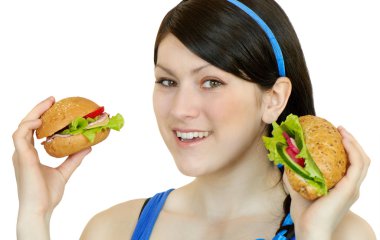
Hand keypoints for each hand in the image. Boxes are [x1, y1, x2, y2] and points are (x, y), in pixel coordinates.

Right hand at [12, 97, 90, 237]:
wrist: (40, 209)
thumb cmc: (48, 194)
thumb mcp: (65, 172)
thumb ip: (74, 159)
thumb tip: (88, 146)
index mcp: (29, 154)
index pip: (33, 130)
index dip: (41, 116)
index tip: (54, 106)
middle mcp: (23, 152)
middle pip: (27, 124)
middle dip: (38, 109)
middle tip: (53, 99)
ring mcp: (20, 154)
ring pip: (22, 126)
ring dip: (34, 113)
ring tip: (48, 104)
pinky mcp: (21, 157)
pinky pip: (20, 135)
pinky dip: (29, 126)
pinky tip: (41, 121)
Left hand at [283, 127, 369, 238]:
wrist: (308, 228)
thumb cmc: (304, 214)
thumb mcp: (299, 189)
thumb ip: (295, 176)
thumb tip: (285, 161)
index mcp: (342, 188)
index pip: (351, 164)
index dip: (347, 149)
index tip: (335, 135)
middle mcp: (350, 188)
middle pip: (359, 160)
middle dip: (352, 142)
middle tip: (339, 129)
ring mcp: (352, 189)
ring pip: (362, 160)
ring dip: (354, 143)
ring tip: (342, 131)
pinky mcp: (349, 189)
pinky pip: (357, 165)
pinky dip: (353, 150)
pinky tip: (344, 140)